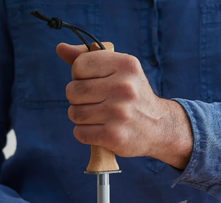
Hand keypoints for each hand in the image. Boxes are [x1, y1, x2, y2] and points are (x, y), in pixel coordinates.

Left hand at [56, 43, 192, 168]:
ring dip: (81, 117)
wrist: (160, 127)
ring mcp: (119, 113)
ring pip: (74, 113)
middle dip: (78, 98)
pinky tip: (100, 130)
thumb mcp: (119, 70)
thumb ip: (89, 58)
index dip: (81, 76)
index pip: (79, 66)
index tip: (95, 82)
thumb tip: (60, 48)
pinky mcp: (114, 136)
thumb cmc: (132, 96)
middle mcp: (125, 87)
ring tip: (98, 116)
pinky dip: (85, 133)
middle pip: (73, 90)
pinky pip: (79, 133)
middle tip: (95, 102)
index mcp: (126, 65)